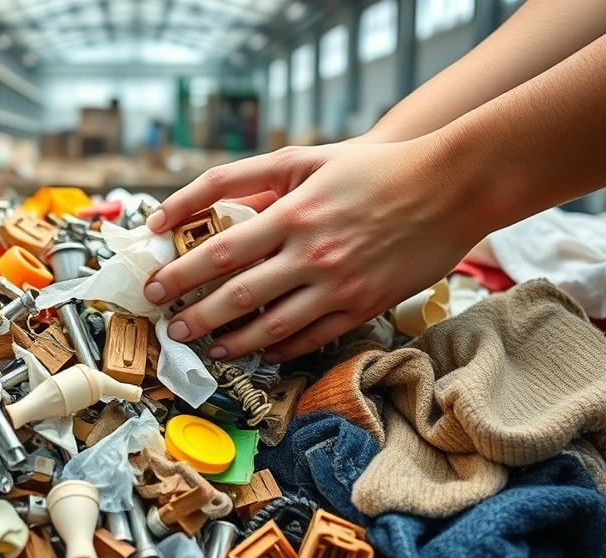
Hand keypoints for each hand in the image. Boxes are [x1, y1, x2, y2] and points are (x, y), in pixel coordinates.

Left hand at [143, 136, 486, 361]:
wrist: (451, 186)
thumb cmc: (373, 167)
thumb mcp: (308, 158)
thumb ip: (252, 177)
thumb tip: (203, 204)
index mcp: (294, 214)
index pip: (220, 249)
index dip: (180, 271)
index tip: (154, 286)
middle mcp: (313, 254)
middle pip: (237, 295)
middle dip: (195, 315)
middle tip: (170, 327)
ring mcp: (340, 284)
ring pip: (272, 326)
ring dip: (233, 342)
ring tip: (208, 347)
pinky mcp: (365, 305)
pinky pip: (313, 337)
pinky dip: (281, 349)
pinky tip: (261, 352)